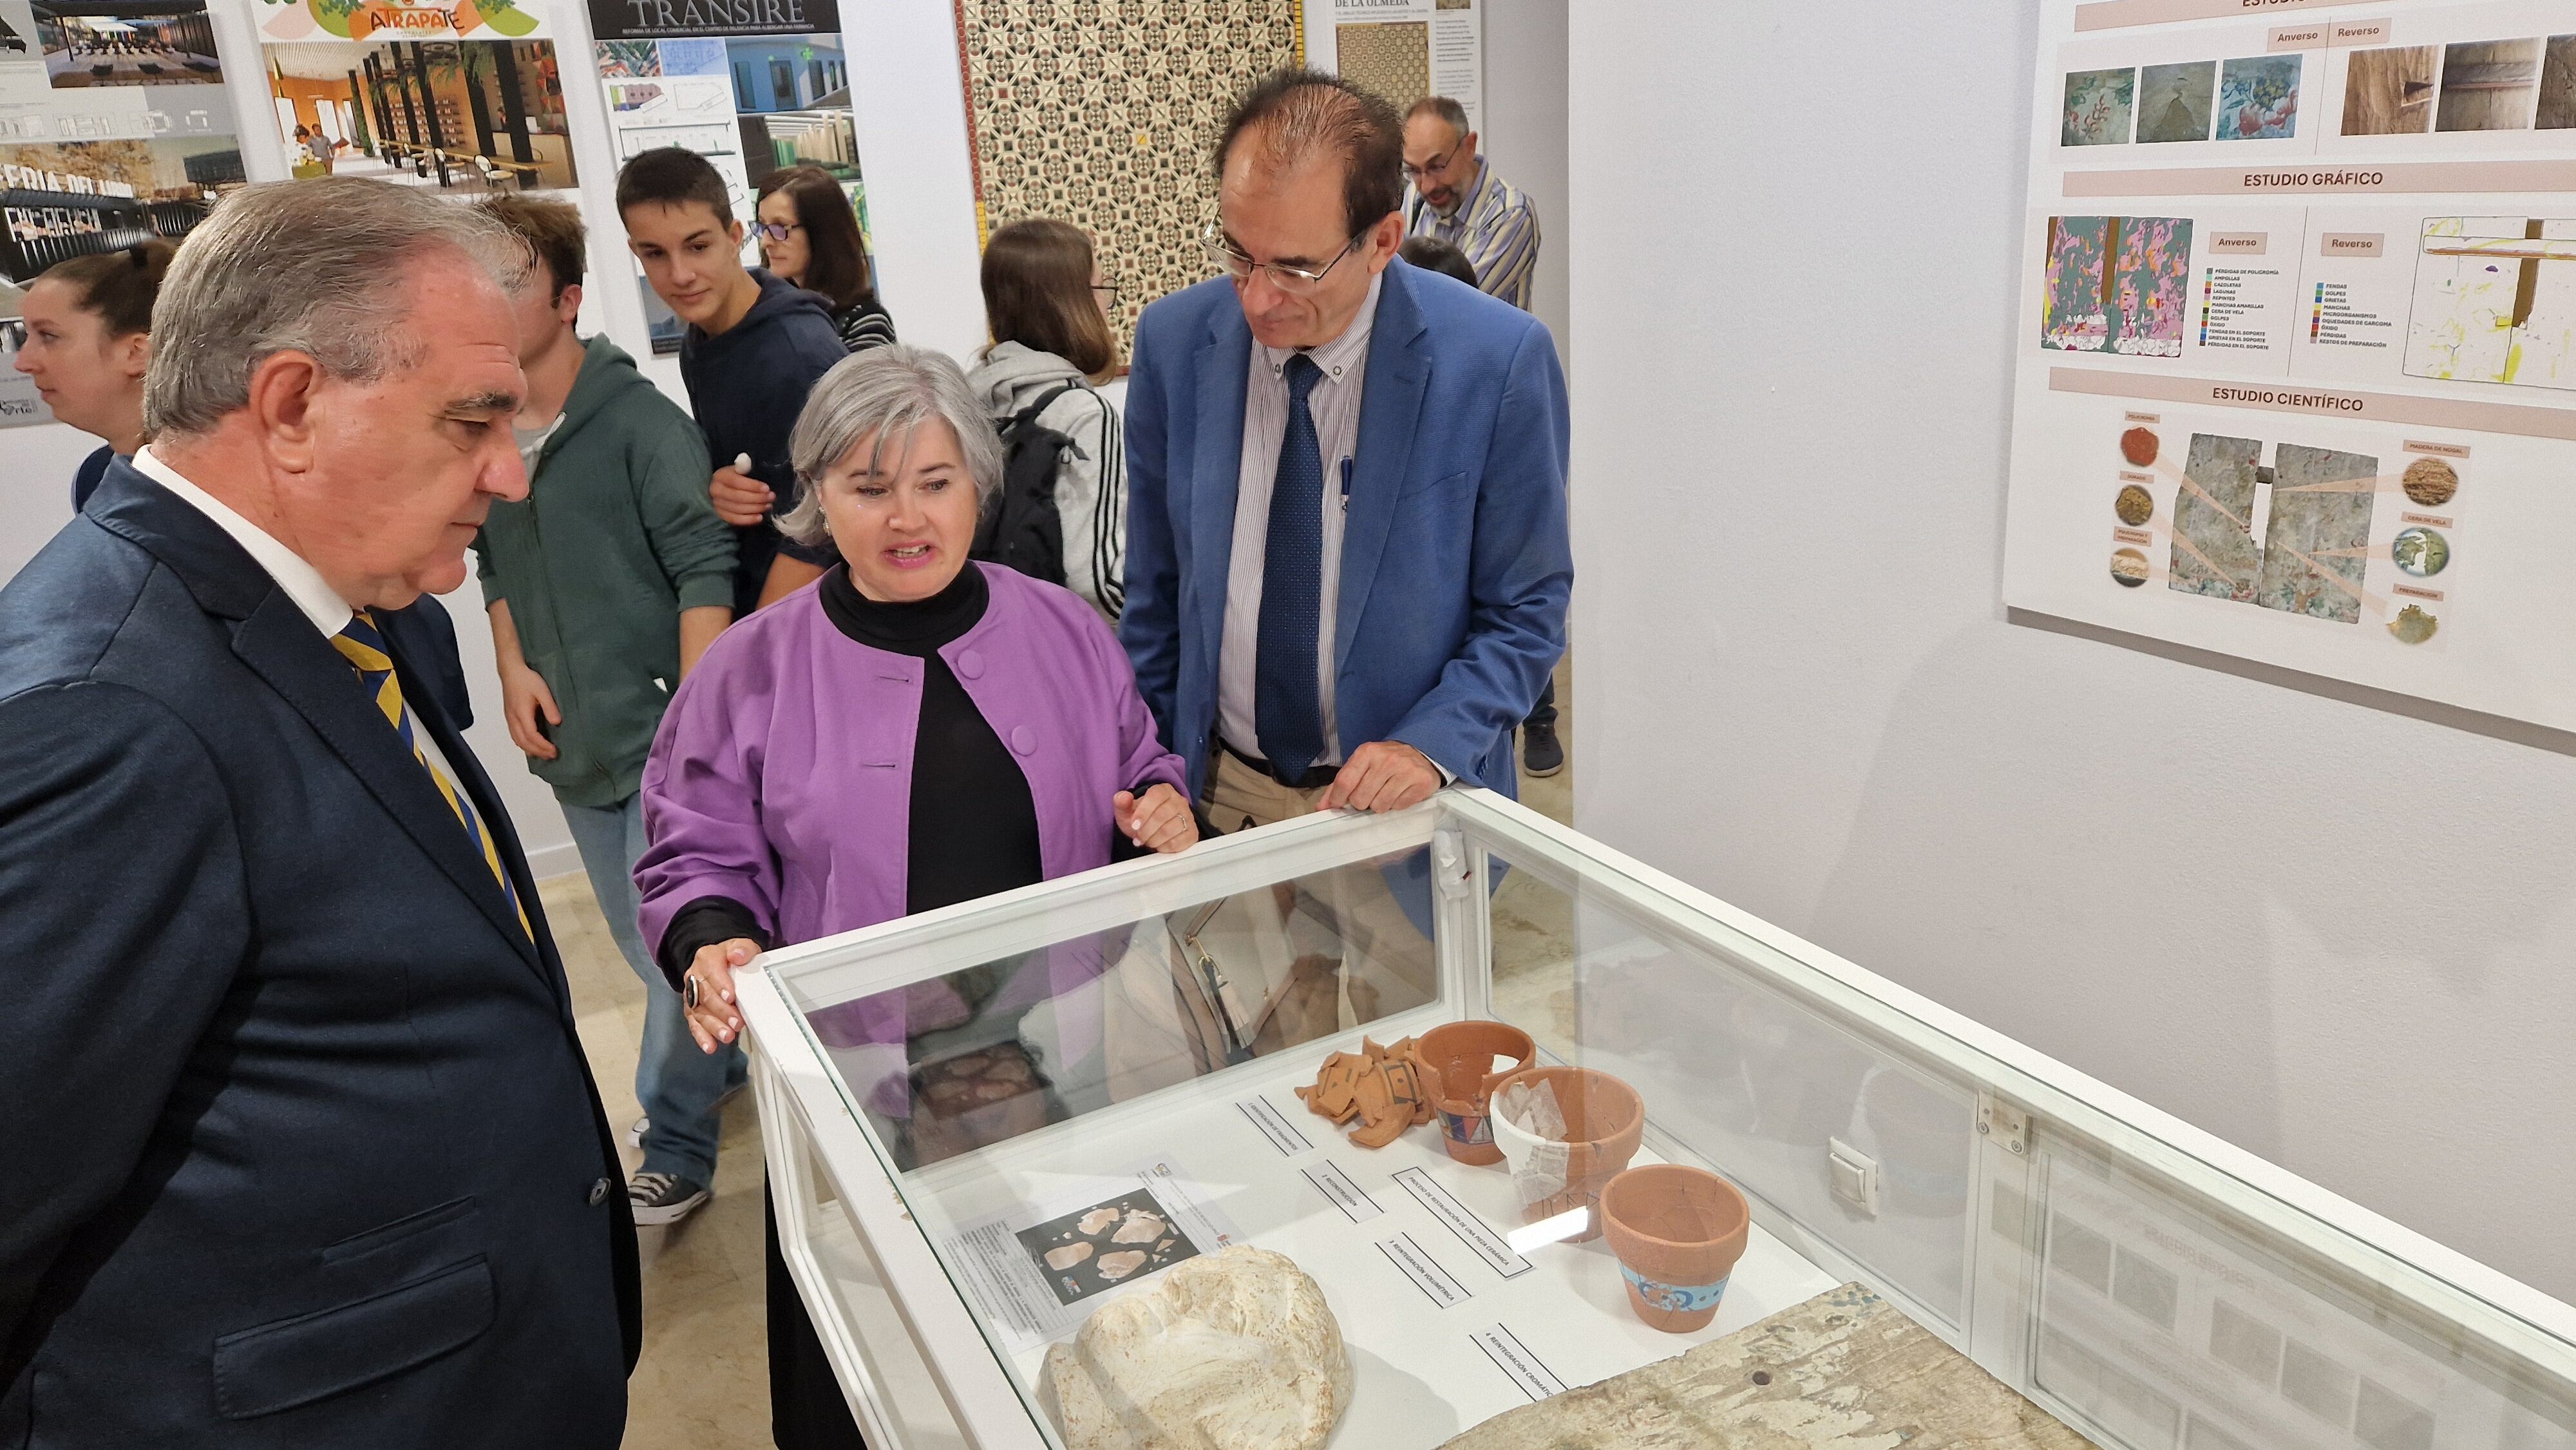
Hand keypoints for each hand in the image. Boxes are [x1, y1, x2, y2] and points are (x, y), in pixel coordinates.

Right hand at [499, 659, 560, 760]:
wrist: (512, 672)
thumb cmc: (526, 679)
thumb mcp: (542, 691)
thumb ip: (550, 707)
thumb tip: (556, 722)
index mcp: (521, 713)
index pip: (531, 736)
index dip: (542, 746)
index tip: (554, 751)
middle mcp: (513, 718)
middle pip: (523, 742)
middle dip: (538, 751)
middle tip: (551, 756)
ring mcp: (510, 719)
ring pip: (517, 741)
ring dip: (530, 750)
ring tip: (544, 754)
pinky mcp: (510, 717)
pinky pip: (515, 736)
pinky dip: (523, 744)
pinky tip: (531, 746)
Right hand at [681, 938, 761, 1052]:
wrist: (718, 961)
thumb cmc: (731, 957)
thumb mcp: (740, 945)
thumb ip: (743, 948)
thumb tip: (739, 955)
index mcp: (707, 958)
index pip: (712, 971)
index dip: (721, 984)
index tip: (731, 997)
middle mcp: (695, 976)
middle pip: (705, 995)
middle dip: (721, 1011)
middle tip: (737, 1022)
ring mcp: (692, 994)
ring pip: (699, 1012)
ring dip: (713, 1026)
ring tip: (727, 1036)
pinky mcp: (692, 1010)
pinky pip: (694, 1024)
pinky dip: (701, 1036)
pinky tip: (710, 1046)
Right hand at [709, 463, 772, 526]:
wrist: (724, 487)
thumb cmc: (737, 476)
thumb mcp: (740, 468)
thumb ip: (744, 467)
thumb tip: (748, 463)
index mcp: (720, 476)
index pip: (736, 482)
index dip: (752, 486)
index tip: (767, 488)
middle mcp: (715, 490)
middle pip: (737, 497)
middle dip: (757, 498)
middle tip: (771, 497)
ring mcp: (716, 504)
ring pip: (737, 509)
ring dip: (755, 508)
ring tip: (768, 506)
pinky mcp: (720, 515)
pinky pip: (734, 519)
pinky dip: (748, 520)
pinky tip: (760, 517)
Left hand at [1114, 783, 1197, 853]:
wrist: (1153, 830)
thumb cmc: (1140, 819)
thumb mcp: (1127, 811)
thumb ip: (1121, 802)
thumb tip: (1124, 797)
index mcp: (1164, 790)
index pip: (1156, 796)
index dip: (1143, 812)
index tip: (1134, 825)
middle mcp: (1179, 801)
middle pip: (1162, 815)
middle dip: (1146, 830)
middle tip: (1138, 838)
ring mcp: (1188, 817)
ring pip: (1170, 830)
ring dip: (1154, 840)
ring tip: (1147, 841)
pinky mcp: (1192, 833)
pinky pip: (1179, 843)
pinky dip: (1165, 848)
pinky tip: (1159, 846)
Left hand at [1321, 740, 1440, 813]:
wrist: (1420, 755)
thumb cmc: (1386, 762)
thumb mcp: (1362, 765)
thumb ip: (1340, 785)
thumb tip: (1322, 806)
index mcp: (1367, 752)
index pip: (1345, 781)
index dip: (1338, 799)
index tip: (1337, 805)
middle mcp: (1387, 759)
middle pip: (1360, 799)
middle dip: (1362, 802)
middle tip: (1370, 794)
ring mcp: (1405, 770)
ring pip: (1379, 806)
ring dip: (1380, 805)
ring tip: (1387, 792)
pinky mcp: (1421, 782)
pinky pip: (1398, 807)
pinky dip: (1397, 804)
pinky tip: (1400, 793)